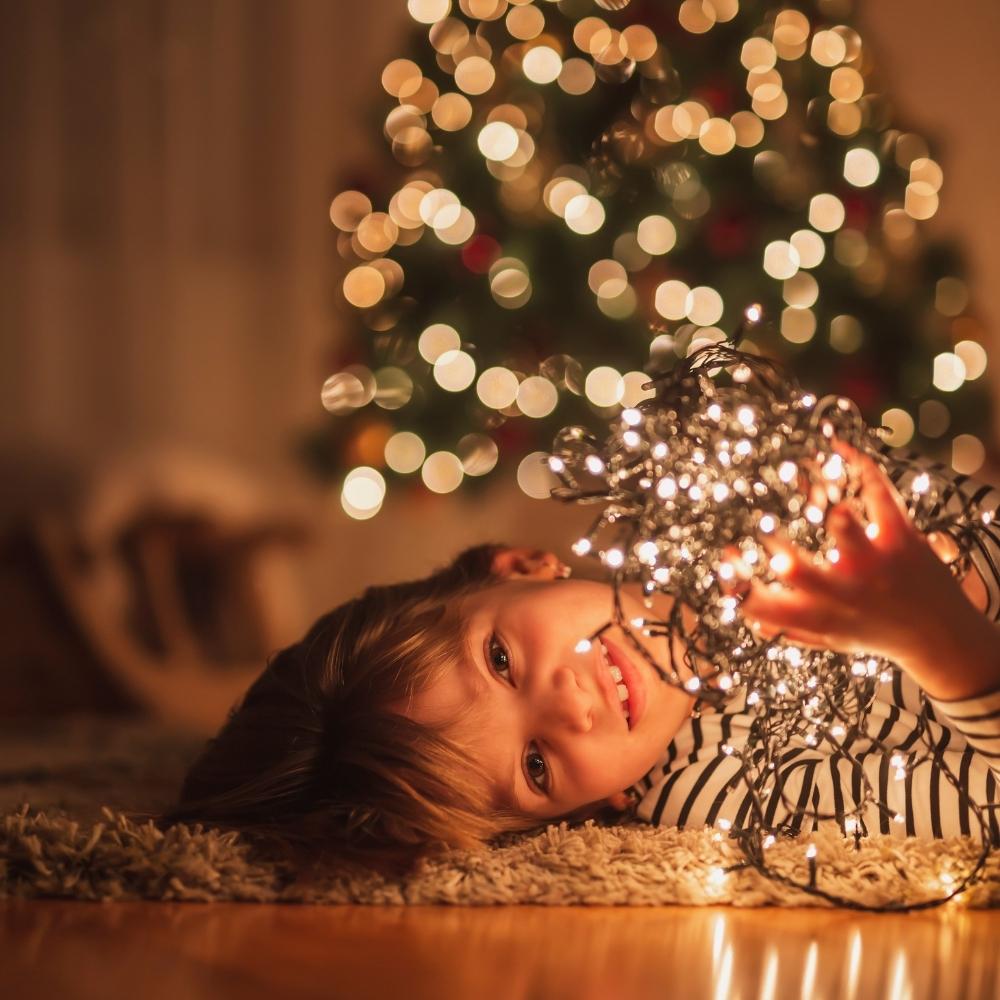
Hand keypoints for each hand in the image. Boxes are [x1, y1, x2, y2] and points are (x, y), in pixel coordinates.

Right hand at [739, 440, 985, 671]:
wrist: (944, 641)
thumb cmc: (876, 634)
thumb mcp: (831, 640)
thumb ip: (789, 628)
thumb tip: (747, 615)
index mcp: (818, 616)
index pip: (763, 606)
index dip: (736, 581)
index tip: (726, 553)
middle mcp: (843, 592)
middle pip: (800, 572)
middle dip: (779, 554)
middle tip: (763, 533)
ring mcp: (874, 563)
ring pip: (852, 536)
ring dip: (840, 520)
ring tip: (829, 508)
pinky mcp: (901, 537)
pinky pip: (881, 496)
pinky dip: (861, 467)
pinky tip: (839, 448)